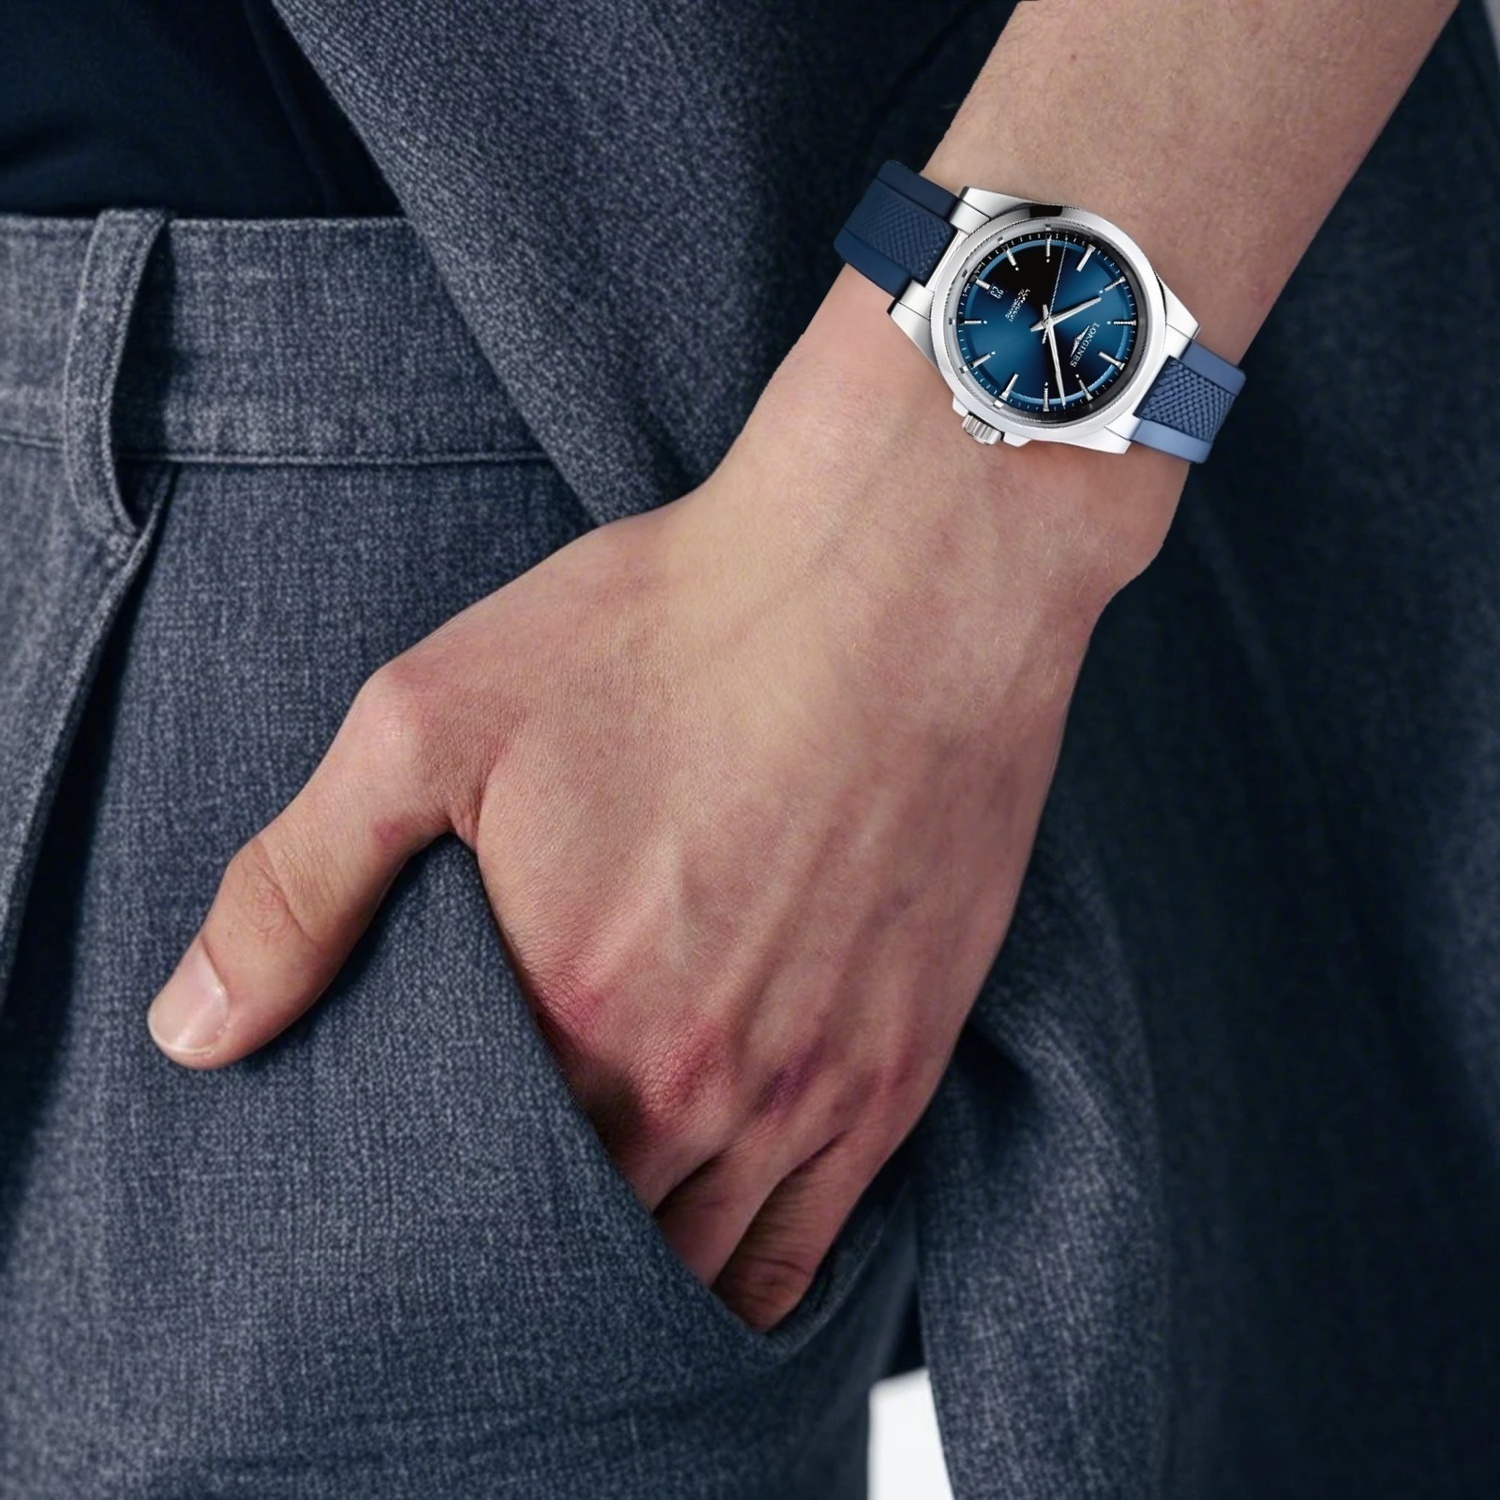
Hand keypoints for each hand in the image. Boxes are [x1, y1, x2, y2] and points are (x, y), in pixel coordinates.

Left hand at [145, 268, 1185, 1330]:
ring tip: (587, 1252)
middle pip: (584, 1246)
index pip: (470, 1192)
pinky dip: (746, 1277)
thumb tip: (189, 1035)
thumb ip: (302, 886)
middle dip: (526, 1254)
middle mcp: (688, 1085)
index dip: (433, 1210)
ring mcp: (806, 1089)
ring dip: (630, 1274)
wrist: (901, 583)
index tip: (418, 1191)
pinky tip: (708, 1251)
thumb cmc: (673, 631)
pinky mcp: (897, 1069)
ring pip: (694, 1266)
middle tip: (492, 1234)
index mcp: (564, 1014)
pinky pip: (809, 1245)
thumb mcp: (435, 718)